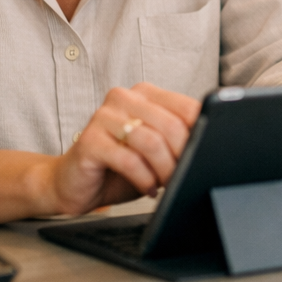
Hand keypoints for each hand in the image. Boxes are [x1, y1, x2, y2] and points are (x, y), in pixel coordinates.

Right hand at [41, 83, 200, 215]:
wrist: (72, 183)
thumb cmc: (118, 166)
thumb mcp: (156, 149)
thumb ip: (177, 139)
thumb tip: (210, 145)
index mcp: (145, 93)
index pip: (186, 107)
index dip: (200, 133)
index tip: (204, 154)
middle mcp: (124, 98)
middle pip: (171, 125)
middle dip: (183, 155)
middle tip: (185, 174)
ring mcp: (104, 116)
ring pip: (151, 142)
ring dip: (165, 169)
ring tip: (166, 183)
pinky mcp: (89, 140)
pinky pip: (128, 159)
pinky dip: (143, 178)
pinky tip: (147, 188)